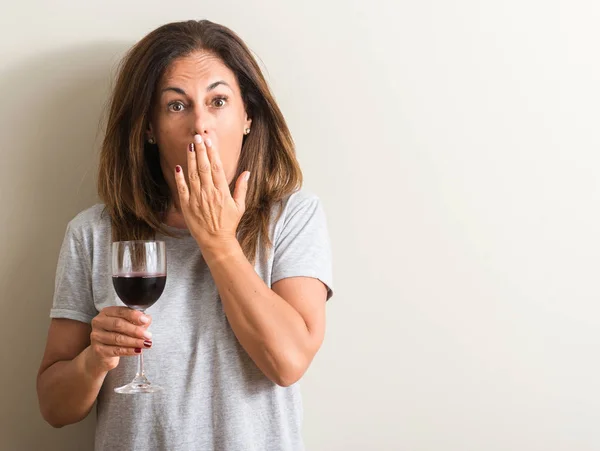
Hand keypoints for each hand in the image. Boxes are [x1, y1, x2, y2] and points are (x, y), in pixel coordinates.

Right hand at [85, 307, 152, 374]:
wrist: (102, 353)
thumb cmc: (116, 334)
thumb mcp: (127, 325)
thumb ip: (136, 321)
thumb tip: (147, 319)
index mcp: (106, 312)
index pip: (120, 311)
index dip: (134, 315)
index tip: (145, 320)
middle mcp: (99, 322)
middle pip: (118, 324)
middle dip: (135, 330)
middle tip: (148, 335)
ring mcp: (97, 336)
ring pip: (118, 338)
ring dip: (134, 341)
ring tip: (146, 344)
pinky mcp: (98, 350)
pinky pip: (116, 350)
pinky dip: (129, 351)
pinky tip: (138, 350)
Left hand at [174, 134, 249, 254]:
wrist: (216, 241)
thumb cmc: (229, 224)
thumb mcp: (240, 206)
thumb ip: (241, 188)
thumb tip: (246, 172)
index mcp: (222, 192)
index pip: (217, 168)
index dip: (213, 153)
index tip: (210, 142)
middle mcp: (209, 193)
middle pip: (204, 167)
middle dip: (200, 151)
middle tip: (198, 137)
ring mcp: (197, 199)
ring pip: (192, 175)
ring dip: (191, 159)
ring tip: (190, 146)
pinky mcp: (187, 206)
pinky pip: (183, 189)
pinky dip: (180, 178)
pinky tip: (178, 167)